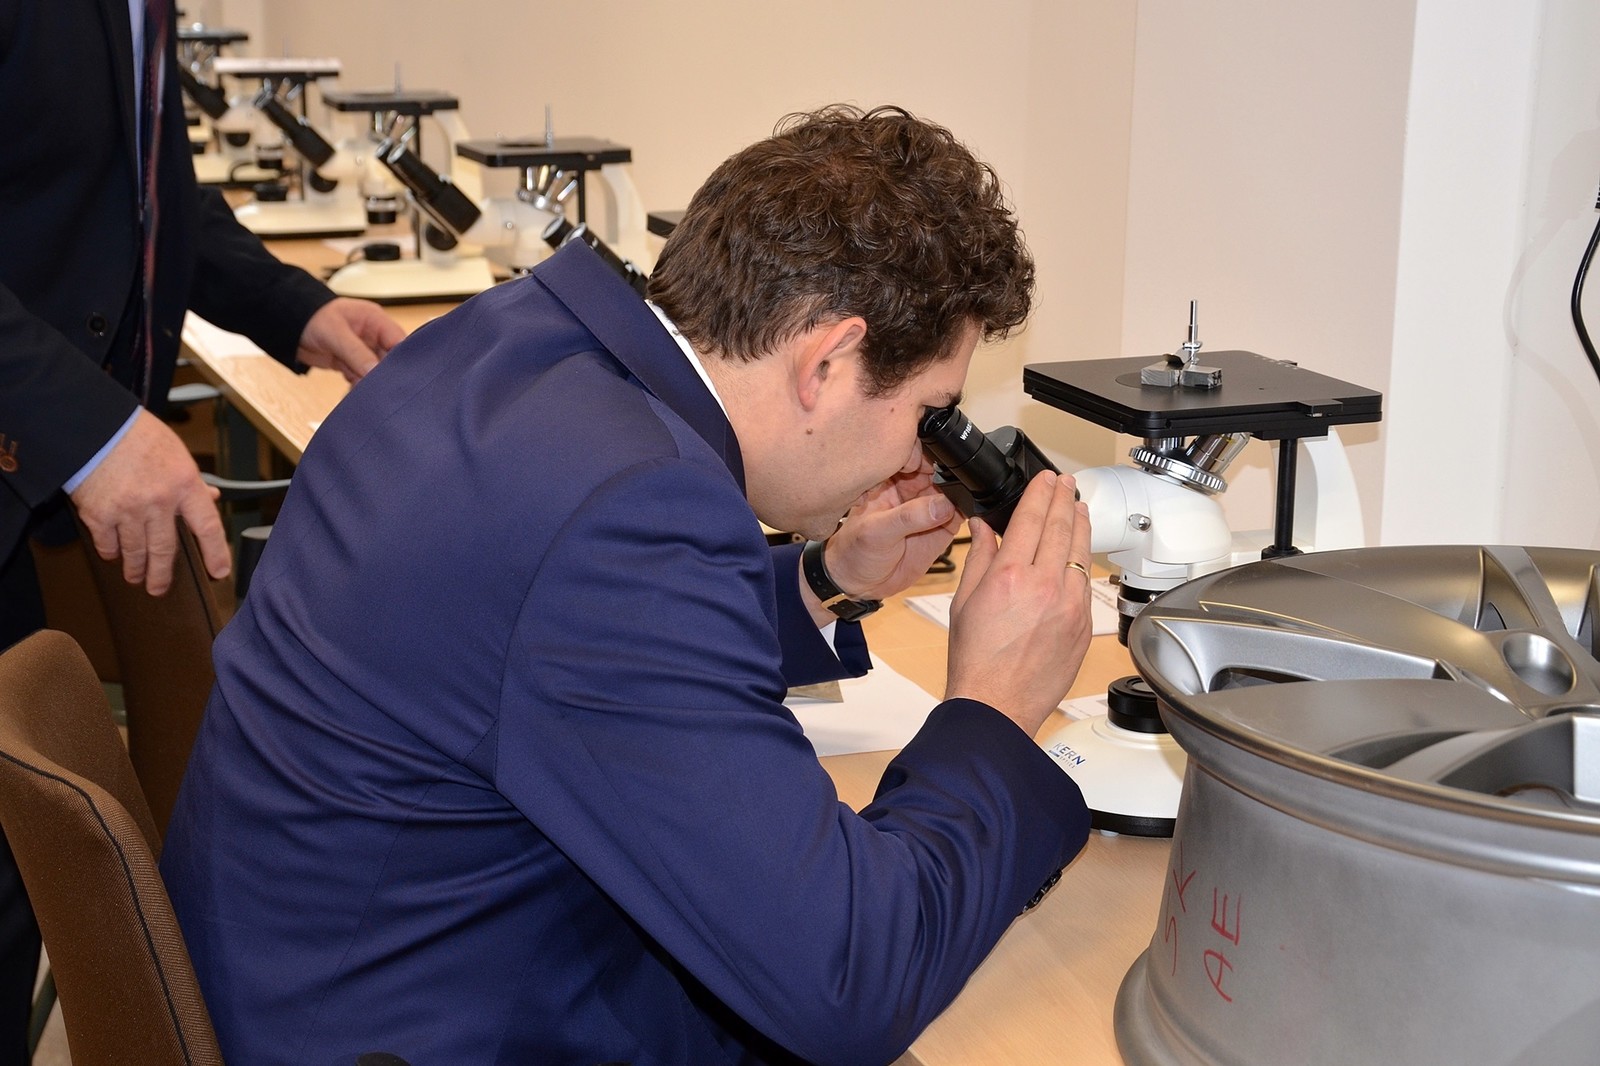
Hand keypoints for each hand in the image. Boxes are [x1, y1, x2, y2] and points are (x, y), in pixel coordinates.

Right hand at [69, 408, 231, 595]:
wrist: (95, 426)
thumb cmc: (139, 436)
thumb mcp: (177, 455)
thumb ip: (194, 482)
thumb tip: (212, 499)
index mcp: (185, 485)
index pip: (208, 527)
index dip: (216, 554)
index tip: (219, 572)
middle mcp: (159, 502)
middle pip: (166, 551)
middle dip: (163, 575)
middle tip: (160, 589)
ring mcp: (128, 510)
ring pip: (135, 553)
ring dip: (136, 569)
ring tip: (136, 578)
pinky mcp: (99, 514)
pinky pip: (108, 544)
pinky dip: (110, 552)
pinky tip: (113, 555)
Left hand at [295, 297, 405, 381]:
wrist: (288, 325)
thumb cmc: (311, 318)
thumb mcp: (335, 333)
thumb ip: (356, 353)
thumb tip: (375, 372)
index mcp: (375, 320)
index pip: (399, 341)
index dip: (401, 359)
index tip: (398, 378)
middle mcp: (373, 336)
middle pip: (390, 359)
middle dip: (383, 375)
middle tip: (379, 390)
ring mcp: (363, 350)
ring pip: (375, 372)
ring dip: (368, 383)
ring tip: (361, 391)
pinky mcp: (352, 363)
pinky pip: (361, 377)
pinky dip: (357, 386)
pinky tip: (352, 392)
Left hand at [808, 458, 961, 618]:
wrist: (859, 583)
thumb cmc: (853, 552)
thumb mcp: (876, 532)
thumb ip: (909, 517)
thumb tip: (942, 504)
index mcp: (889, 480)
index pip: (915, 457)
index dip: (929, 457)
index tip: (940, 466)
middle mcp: (911, 490)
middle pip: (939, 470)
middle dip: (950, 473)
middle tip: (951, 488)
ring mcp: (928, 508)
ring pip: (953, 490)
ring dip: (961, 492)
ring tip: (955, 505)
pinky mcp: (942, 527)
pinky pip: (961, 512)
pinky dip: (969, 510)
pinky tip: (966, 513)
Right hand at [945, 470, 1093, 736]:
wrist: (997, 705)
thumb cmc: (975, 662)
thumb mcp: (964, 602)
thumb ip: (979, 558)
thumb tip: (984, 529)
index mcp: (1011, 575)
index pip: (1031, 518)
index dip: (1040, 492)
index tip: (1045, 479)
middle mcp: (1045, 585)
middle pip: (1061, 527)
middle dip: (1064, 499)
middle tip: (1065, 483)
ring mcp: (1070, 605)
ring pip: (1081, 553)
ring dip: (1080, 525)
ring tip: (1078, 507)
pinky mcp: (1084, 625)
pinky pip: (1086, 584)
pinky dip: (1083, 562)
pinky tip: (1079, 553)